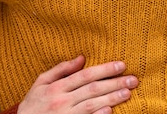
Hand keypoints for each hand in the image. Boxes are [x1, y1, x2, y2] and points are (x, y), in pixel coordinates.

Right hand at [18, 55, 137, 113]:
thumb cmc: (33, 103)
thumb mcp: (41, 82)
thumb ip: (60, 69)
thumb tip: (81, 57)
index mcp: (57, 86)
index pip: (85, 75)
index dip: (104, 69)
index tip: (121, 65)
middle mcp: (62, 100)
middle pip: (92, 89)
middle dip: (114, 83)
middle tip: (133, 79)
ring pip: (92, 104)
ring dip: (112, 98)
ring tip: (127, 92)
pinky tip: (110, 110)